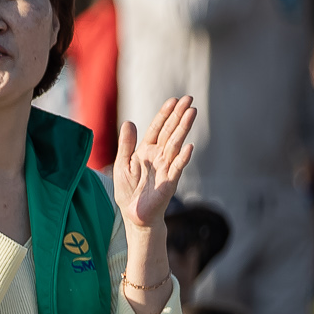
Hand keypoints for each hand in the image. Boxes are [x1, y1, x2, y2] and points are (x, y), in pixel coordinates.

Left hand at [113, 96, 196, 234]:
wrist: (134, 214)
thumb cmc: (128, 190)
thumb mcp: (122, 164)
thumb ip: (126, 144)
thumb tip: (129, 122)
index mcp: (146, 151)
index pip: (158, 128)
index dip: (165, 114)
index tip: (174, 100)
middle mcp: (159, 156)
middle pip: (170, 132)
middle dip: (179, 116)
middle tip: (189, 99)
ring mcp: (166, 168)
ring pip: (176, 145)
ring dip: (183, 129)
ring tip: (192, 113)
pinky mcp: (170, 182)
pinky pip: (177, 168)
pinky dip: (183, 157)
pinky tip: (189, 146)